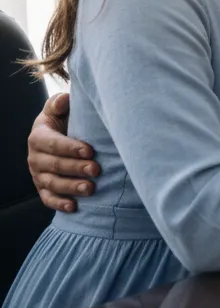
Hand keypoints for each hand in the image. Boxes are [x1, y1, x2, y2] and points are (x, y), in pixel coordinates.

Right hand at [27, 93, 98, 212]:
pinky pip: (48, 199)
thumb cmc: (66, 119)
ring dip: (71, 187)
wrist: (62, 135)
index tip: (90, 151)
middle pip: (53, 165)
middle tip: (96, 170)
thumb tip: (64, 100)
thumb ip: (60, 103)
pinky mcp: (44, 188)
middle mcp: (35, 157)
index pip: (52, 143)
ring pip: (52, 184)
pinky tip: (74, 207)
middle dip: (75, 168)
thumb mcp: (61, 108)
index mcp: (38, 136)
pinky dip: (59, 204)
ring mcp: (38, 175)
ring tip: (91, 189)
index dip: (70, 148)